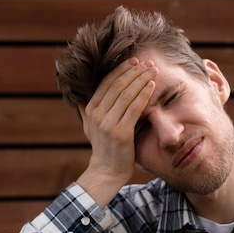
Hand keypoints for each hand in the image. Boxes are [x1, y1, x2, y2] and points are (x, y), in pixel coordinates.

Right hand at [76, 57, 157, 206]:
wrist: (106, 171)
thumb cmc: (103, 148)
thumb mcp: (89, 127)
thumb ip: (86, 110)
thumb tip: (80, 96)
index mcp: (90, 109)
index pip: (106, 83)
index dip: (121, 69)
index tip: (134, 61)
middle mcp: (97, 114)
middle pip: (117, 85)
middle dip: (134, 71)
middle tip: (147, 62)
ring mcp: (108, 123)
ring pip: (126, 94)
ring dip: (141, 79)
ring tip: (152, 70)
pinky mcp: (121, 133)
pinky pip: (134, 108)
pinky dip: (143, 95)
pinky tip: (152, 85)